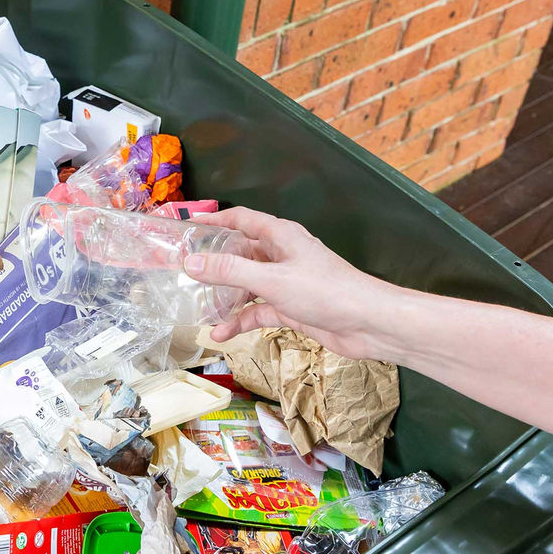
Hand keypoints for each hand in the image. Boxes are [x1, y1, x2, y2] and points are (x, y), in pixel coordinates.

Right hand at [183, 207, 400, 359]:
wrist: (368, 323)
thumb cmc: (326, 291)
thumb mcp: (272, 279)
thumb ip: (231, 271)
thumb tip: (192, 262)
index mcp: (280, 236)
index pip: (241, 219)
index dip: (214, 220)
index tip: (187, 227)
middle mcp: (281, 255)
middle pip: (240, 253)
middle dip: (213, 263)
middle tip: (184, 272)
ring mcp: (285, 282)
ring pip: (246, 284)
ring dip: (225, 297)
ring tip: (198, 307)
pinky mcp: (290, 306)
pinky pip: (257, 310)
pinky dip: (240, 320)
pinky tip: (222, 334)